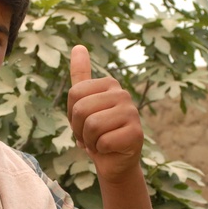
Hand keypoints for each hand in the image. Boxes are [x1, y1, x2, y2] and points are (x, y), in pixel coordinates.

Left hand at [67, 45, 144, 183]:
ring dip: (90, 141)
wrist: (114, 161)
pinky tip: (110, 149)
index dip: (72, 114)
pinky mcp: (136, 134)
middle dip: (79, 129)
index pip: (74, 94)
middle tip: (91, 135)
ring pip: (92, 125)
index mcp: (109, 84)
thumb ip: (81, 76)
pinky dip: (101, 150)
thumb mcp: (83, 103)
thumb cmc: (96, 132)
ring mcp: (132, 113)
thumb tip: (78, 46)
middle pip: (81, 109)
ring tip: (99, 141)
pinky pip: (103, 141)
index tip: (82, 121)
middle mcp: (123, 94)